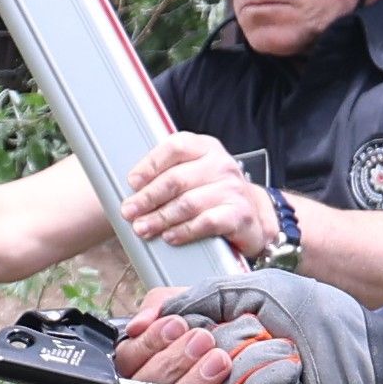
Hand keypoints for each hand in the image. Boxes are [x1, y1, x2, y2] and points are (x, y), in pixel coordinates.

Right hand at [107, 295, 304, 383]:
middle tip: (201, 338)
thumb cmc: (305, 316)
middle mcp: (193, 383)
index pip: (135, 357)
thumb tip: (135, 324)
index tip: (172, 325)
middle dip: (166, 362)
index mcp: (187, 347)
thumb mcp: (242, 290)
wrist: (358, 349)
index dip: (144, 344)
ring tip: (222, 356)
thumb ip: (188, 300)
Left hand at [115, 130, 281, 259]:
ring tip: (143, 228)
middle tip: (129, 211)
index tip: (132, 182)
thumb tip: (133, 189)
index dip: (150, 164)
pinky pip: (206, 222)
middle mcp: (221, 164)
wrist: (253, 216)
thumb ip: (170, 173)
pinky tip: (169, 236)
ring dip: (161, 217)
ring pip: (188, 203)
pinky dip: (184, 231)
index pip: (175, 147)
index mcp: (206, 148)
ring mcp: (232, 189)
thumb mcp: (196, 174)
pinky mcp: (239, 214)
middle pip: (177, 179)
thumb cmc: (214, 194)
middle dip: (148, 198)